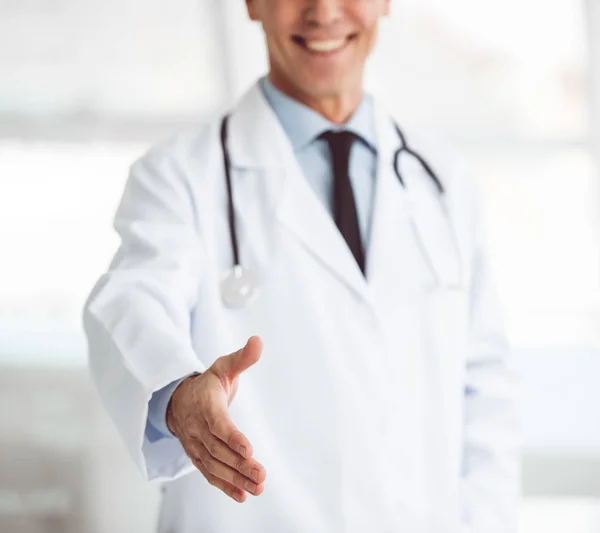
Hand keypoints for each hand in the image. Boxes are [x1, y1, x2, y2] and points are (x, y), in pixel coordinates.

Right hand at [166, 336, 266, 502]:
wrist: (178, 400)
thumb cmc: (207, 383)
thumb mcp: (224, 366)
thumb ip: (242, 358)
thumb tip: (259, 341)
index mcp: (205, 404)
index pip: (218, 424)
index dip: (233, 438)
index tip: (250, 450)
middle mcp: (198, 428)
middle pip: (219, 450)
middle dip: (240, 464)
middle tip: (261, 475)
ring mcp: (195, 445)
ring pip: (215, 465)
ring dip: (236, 479)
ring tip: (258, 487)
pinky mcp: (197, 457)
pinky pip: (210, 474)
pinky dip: (225, 486)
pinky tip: (243, 495)